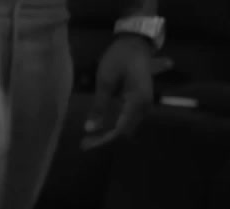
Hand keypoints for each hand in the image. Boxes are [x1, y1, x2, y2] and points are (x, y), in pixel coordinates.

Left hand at [83, 35, 154, 149]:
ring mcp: (145, 104)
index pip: (121, 128)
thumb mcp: (105, 80)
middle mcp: (145, 105)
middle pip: (125, 130)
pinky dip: (115, 126)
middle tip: (84, 144)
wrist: (136, 42)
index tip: (85, 145)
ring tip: (89, 139)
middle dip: (105, 139)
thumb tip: (89, 129)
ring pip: (127, 127)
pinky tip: (101, 129)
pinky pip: (128, 120)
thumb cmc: (120, 57)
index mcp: (138, 100)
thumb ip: (99, 105)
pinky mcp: (141, 102)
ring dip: (110, 134)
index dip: (103, 140)